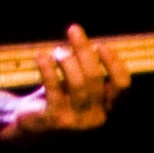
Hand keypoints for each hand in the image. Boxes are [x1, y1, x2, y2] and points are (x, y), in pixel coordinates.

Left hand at [0, 24, 130, 138]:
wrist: (31, 123)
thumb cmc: (58, 97)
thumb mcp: (76, 83)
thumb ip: (84, 67)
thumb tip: (86, 40)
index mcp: (106, 106)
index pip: (122, 85)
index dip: (115, 64)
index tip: (102, 45)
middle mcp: (95, 116)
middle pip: (95, 78)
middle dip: (84, 50)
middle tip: (73, 29)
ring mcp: (76, 120)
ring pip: (78, 84)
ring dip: (66, 60)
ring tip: (57, 51)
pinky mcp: (56, 119)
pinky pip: (54, 89)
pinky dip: (47, 69)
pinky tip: (40, 56)